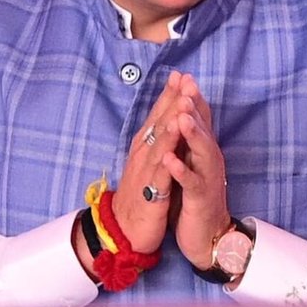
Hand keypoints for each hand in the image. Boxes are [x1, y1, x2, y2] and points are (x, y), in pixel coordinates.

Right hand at [111, 73, 186, 253]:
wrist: (123, 231)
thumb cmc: (139, 197)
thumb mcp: (148, 166)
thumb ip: (156, 145)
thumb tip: (164, 123)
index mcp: (144, 148)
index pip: (158, 117)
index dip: (169, 96)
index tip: (180, 74)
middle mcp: (143, 155)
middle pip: (159, 122)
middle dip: (172, 99)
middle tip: (183, 77)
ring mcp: (146, 172)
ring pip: (159, 142)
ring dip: (171, 121)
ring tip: (182, 100)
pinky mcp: (151, 192)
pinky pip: (161, 171)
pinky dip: (169, 154)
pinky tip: (177, 141)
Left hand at [164, 75, 232, 268]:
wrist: (207, 234)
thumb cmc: (196, 197)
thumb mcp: (192, 163)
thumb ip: (189, 140)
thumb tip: (183, 113)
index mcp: (202, 150)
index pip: (199, 118)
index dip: (191, 97)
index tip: (182, 75)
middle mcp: (208, 159)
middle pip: (202, 128)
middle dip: (194, 106)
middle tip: (188, 84)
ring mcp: (206, 177)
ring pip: (201, 151)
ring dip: (192, 133)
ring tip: (182, 115)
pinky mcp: (201, 198)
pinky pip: (192, 182)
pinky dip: (181, 170)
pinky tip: (170, 160)